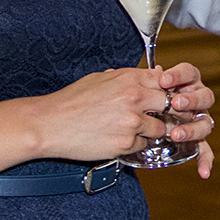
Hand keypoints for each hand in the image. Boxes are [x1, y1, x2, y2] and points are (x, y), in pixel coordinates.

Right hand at [33, 64, 216, 162]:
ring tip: (131, 130)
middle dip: (166, 112)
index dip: (166, 90)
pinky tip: (118, 139)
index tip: (164, 98)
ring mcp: (131, 122)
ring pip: (159, 129)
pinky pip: (142, 146)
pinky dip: (134, 145)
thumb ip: (128, 77)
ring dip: (150, 131)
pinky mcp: (125, 144)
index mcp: (128, 79)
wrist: (49, 124)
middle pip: (170, 105)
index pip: (164, 81)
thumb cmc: (72, 101)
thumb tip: (154, 74)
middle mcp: (134, 99)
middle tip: (158, 117)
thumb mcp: (100, 79)